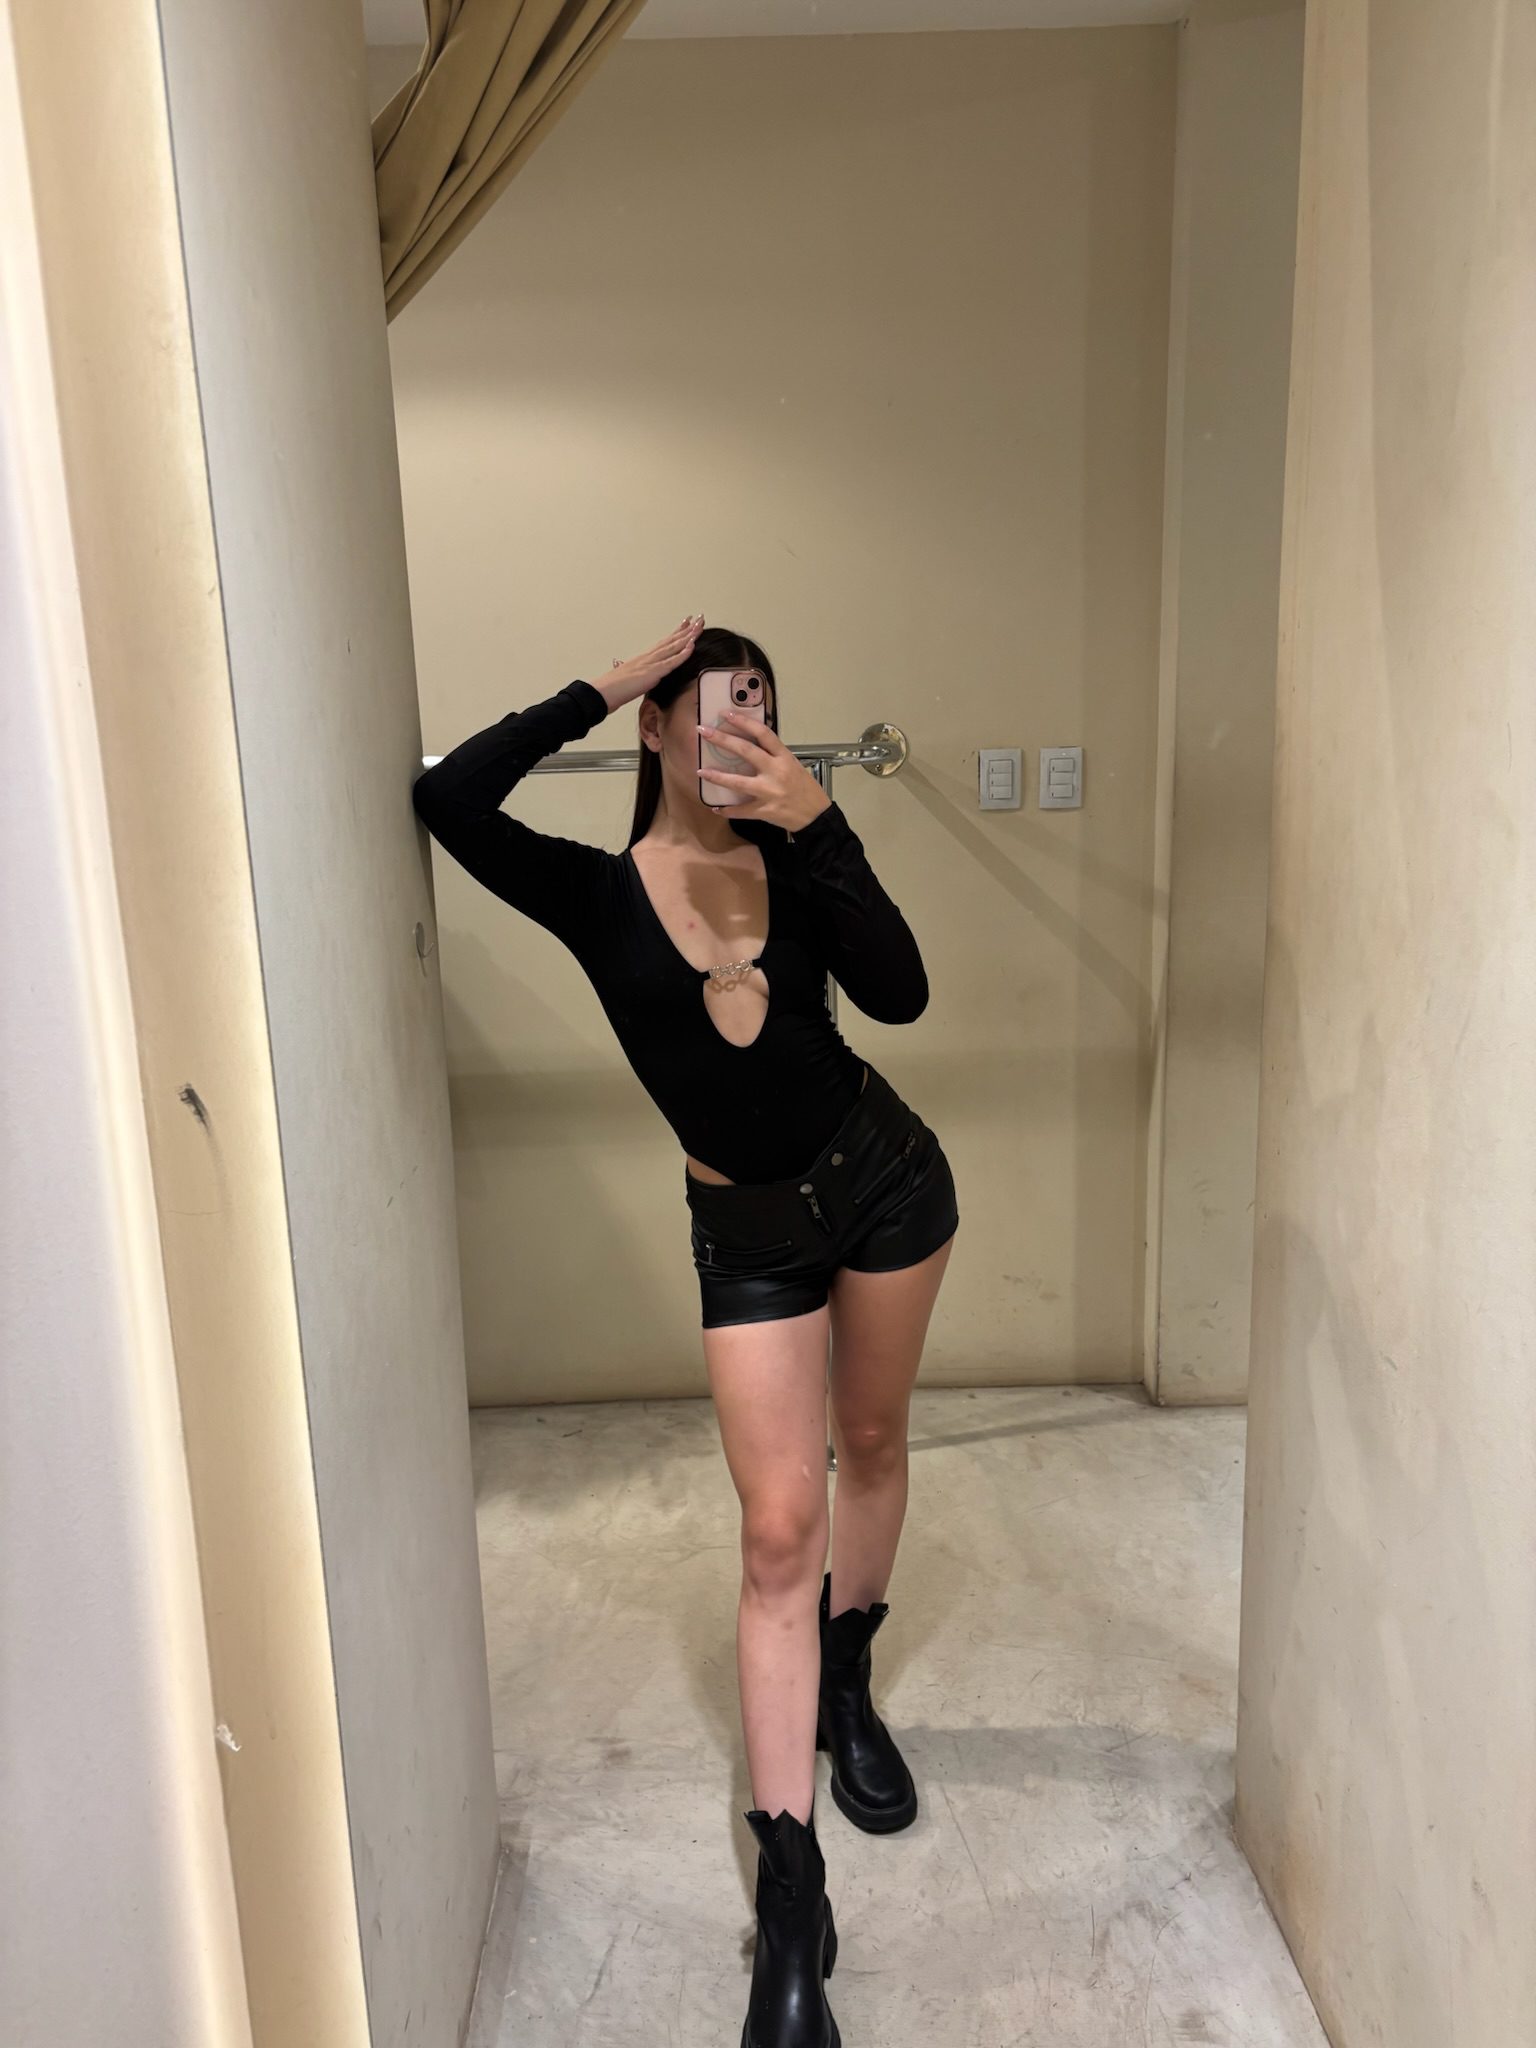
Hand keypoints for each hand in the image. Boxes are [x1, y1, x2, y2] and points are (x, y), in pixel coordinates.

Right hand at [593, 616, 703, 709]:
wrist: (602, 693)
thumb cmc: (612, 689)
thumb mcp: (627, 679)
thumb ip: (635, 676)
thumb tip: (632, 674)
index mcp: (644, 659)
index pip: (664, 642)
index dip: (677, 632)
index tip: (687, 622)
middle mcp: (648, 657)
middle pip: (672, 640)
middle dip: (687, 629)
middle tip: (699, 618)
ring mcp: (651, 663)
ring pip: (673, 647)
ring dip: (688, 636)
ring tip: (700, 626)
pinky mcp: (652, 673)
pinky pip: (671, 662)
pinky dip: (682, 654)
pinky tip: (692, 645)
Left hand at [695, 709, 832, 832]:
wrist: (816, 816)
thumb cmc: (805, 789)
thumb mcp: (793, 766)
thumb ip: (773, 757)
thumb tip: (750, 746)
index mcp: (784, 758)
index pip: (763, 733)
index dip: (744, 722)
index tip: (726, 714)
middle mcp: (776, 771)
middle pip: (746, 751)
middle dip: (722, 739)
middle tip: (703, 731)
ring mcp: (769, 792)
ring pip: (738, 782)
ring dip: (717, 776)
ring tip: (701, 771)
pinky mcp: (765, 810)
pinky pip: (741, 810)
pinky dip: (727, 810)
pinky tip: (715, 807)